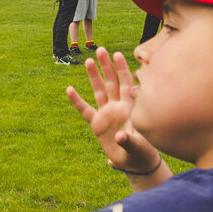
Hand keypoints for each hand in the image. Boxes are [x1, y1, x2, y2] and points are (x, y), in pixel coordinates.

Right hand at [66, 48, 164, 176]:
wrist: (134, 161)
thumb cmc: (142, 150)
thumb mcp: (140, 146)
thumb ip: (131, 140)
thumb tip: (122, 137)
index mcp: (131, 107)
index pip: (126, 83)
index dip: (122, 69)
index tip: (117, 55)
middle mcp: (119, 106)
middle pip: (112, 82)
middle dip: (107, 66)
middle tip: (101, 50)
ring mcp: (107, 113)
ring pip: (100, 90)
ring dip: (94, 76)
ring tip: (88, 61)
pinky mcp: (97, 124)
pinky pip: (85, 110)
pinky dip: (77, 101)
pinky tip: (70, 89)